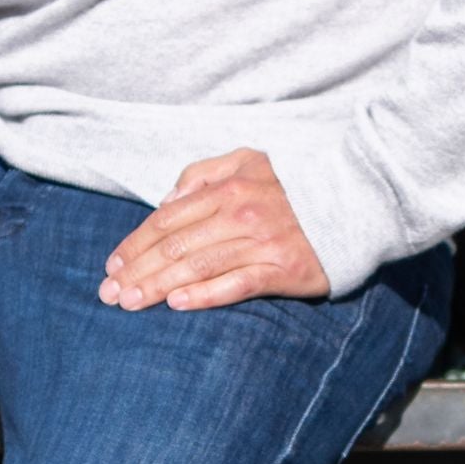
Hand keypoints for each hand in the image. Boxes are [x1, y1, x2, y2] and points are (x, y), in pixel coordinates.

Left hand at [99, 148, 329, 311]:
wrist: (356, 202)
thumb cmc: (296, 183)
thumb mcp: (249, 160)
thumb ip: (205, 173)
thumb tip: (167, 200)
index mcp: (228, 187)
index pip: (167, 219)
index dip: (135, 244)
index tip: (112, 266)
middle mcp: (239, 214)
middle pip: (174, 246)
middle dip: (137, 271)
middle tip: (108, 294)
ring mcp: (261, 243)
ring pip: (197, 267)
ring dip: (158, 286)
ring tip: (130, 304)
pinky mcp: (283, 270)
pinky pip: (236, 285)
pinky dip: (204, 295)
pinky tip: (177, 304)